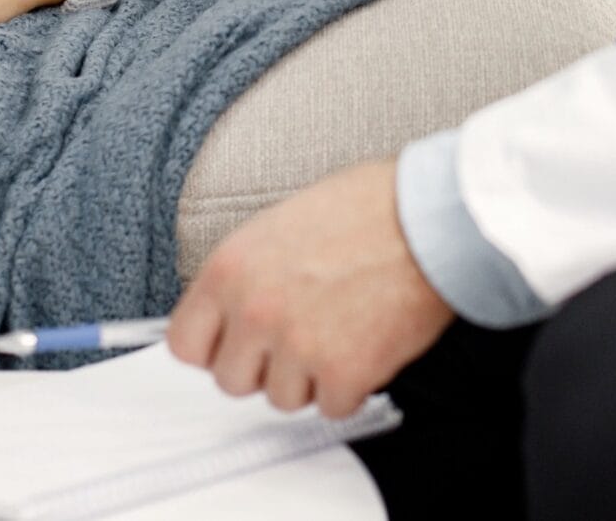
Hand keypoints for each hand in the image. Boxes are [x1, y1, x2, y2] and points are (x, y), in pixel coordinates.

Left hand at [168, 159, 455, 418]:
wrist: (431, 218)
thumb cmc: (369, 208)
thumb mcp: (282, 222)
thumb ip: (248, 273)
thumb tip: (231, 311)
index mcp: (231, 268)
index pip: (185, 344)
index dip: (215, 347)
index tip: (235, 344)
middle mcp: (255, 311)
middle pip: (231, 381)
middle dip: (264, 365)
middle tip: (300, 335)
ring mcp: (297, 345)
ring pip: (281, 399)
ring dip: (309, 377)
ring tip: (340, 331)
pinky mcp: (343, 373)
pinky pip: (331, 407)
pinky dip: (351, 386)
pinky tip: (366, 343)